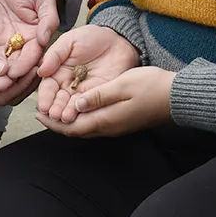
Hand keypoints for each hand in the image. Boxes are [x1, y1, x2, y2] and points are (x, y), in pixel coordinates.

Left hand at [0, 0, 57, 90]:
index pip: (32, 56)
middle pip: (15, 64)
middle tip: (0, 85)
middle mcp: (20, 43)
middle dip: (8, 76)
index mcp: (36, 37)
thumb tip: (46, 39)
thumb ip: (48, 18)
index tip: (16, 72)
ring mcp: (3, 41)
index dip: (25, 65)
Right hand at [0, 12, 37, 106]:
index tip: (35, 68)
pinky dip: (15, 72)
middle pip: (7, 95)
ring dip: (22, 78)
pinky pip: (1, 78)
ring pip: (6, 88)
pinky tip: (25, 58)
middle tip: (42, 66)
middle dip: (26, 83)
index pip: (2, 93)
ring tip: (37, 62)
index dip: (20, 85)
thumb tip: (3, 69)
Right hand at [34, 25, 140, 122]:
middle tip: (54, 114)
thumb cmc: (92, 37)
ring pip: (73, 106)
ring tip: (66, 117)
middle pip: (58, 101)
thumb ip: (55, 54)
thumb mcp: (69, 41)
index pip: (48, 88)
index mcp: (58, 73)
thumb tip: (41, 70)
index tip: (44, 105)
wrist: (118, 40)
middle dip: (55, 109)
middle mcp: (69, 85)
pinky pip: (91, 105)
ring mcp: (84, 92)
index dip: (45, 97)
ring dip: (68, 113)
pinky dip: (85, 111)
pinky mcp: (99, 95)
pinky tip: (81, 114)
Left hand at [36, 66, 174, 137]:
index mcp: (106, 120)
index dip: (53, 122)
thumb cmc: (151, 87)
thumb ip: (98, 96)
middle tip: (42, 112)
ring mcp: (117, 126)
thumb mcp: (122, 85)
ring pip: (86, 127)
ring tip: (56, 108)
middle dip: (57, 123)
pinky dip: (82, 117)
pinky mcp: (122, 122)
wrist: (176, 98)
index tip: (38, 114)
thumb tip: (76, 104)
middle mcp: (109, 128)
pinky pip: (96, 123)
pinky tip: (79, 106)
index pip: (72, 127)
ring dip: (69, 120)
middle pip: (77, 131)